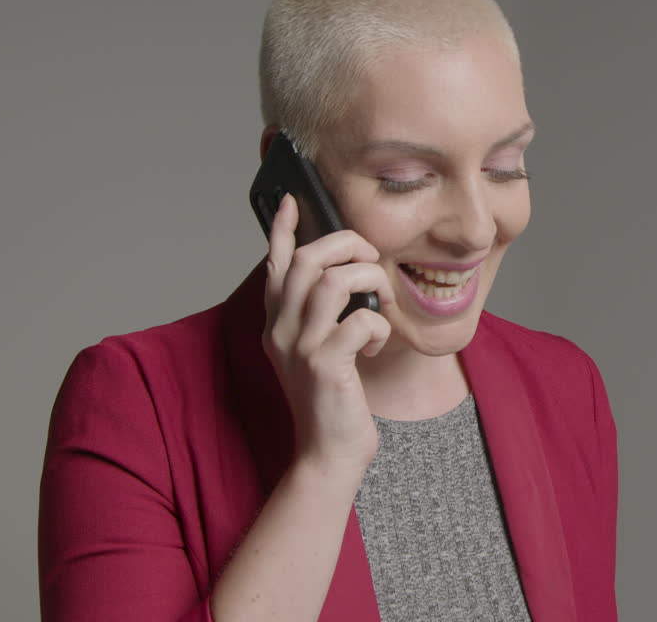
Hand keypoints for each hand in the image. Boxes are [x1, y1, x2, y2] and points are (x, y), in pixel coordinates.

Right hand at [262, 193, 394, 472]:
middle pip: (307, 261)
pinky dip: (377, 324)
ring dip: (367, 279)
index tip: (292, 201)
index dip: (282, 230)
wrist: (328, 455)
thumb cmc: (332, 402)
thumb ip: (323, 316)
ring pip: (331, 282)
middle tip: (370, 257)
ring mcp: (299, 348)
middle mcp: (280, 331)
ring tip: (381, 296)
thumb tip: (348, 275)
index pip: (275, 265)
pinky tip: (378, 342)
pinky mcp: (324, 366)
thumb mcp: (320, 351)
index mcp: (277, 324)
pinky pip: (358, 321)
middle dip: (345, 245)